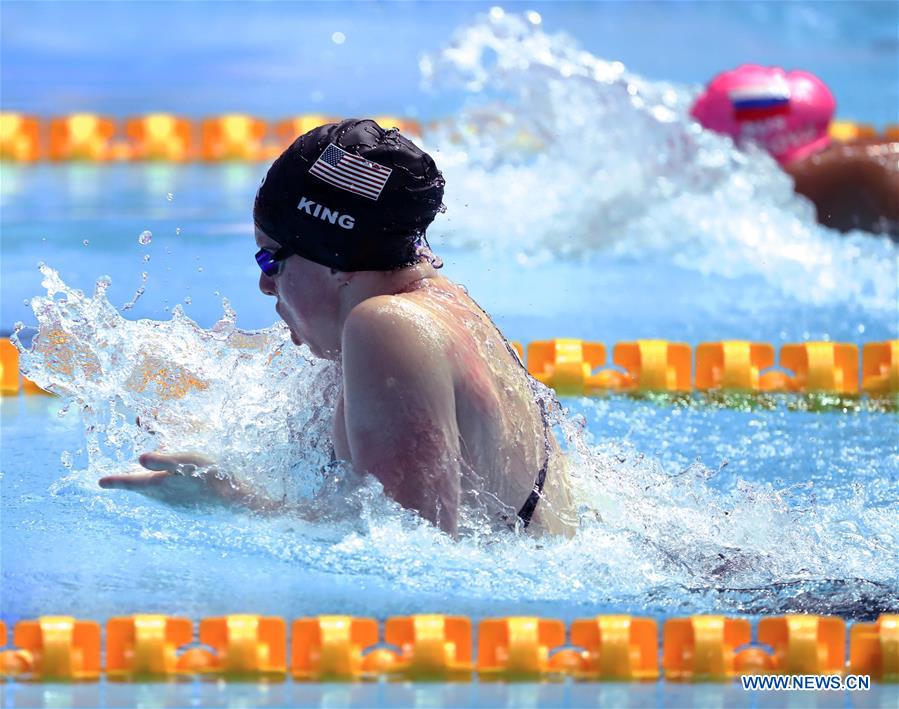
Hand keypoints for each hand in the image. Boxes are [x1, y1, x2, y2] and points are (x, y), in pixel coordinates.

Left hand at [98, 452, 243, 508]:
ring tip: (149, 478)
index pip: (132, 482)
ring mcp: (179, 505)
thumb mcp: (188, 462)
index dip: (116, 481)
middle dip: (133, 482)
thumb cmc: (212, 478)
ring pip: (159, 492)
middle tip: (117, 479)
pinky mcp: (192, 507)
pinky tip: (181, 486)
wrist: (239, 502)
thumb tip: (141, 457)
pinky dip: (170, 489)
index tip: (100, 482)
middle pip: (145, 487)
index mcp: (160, 486)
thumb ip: (163, 460)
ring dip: (152, 484)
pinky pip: (175, 497)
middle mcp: (166, 498)